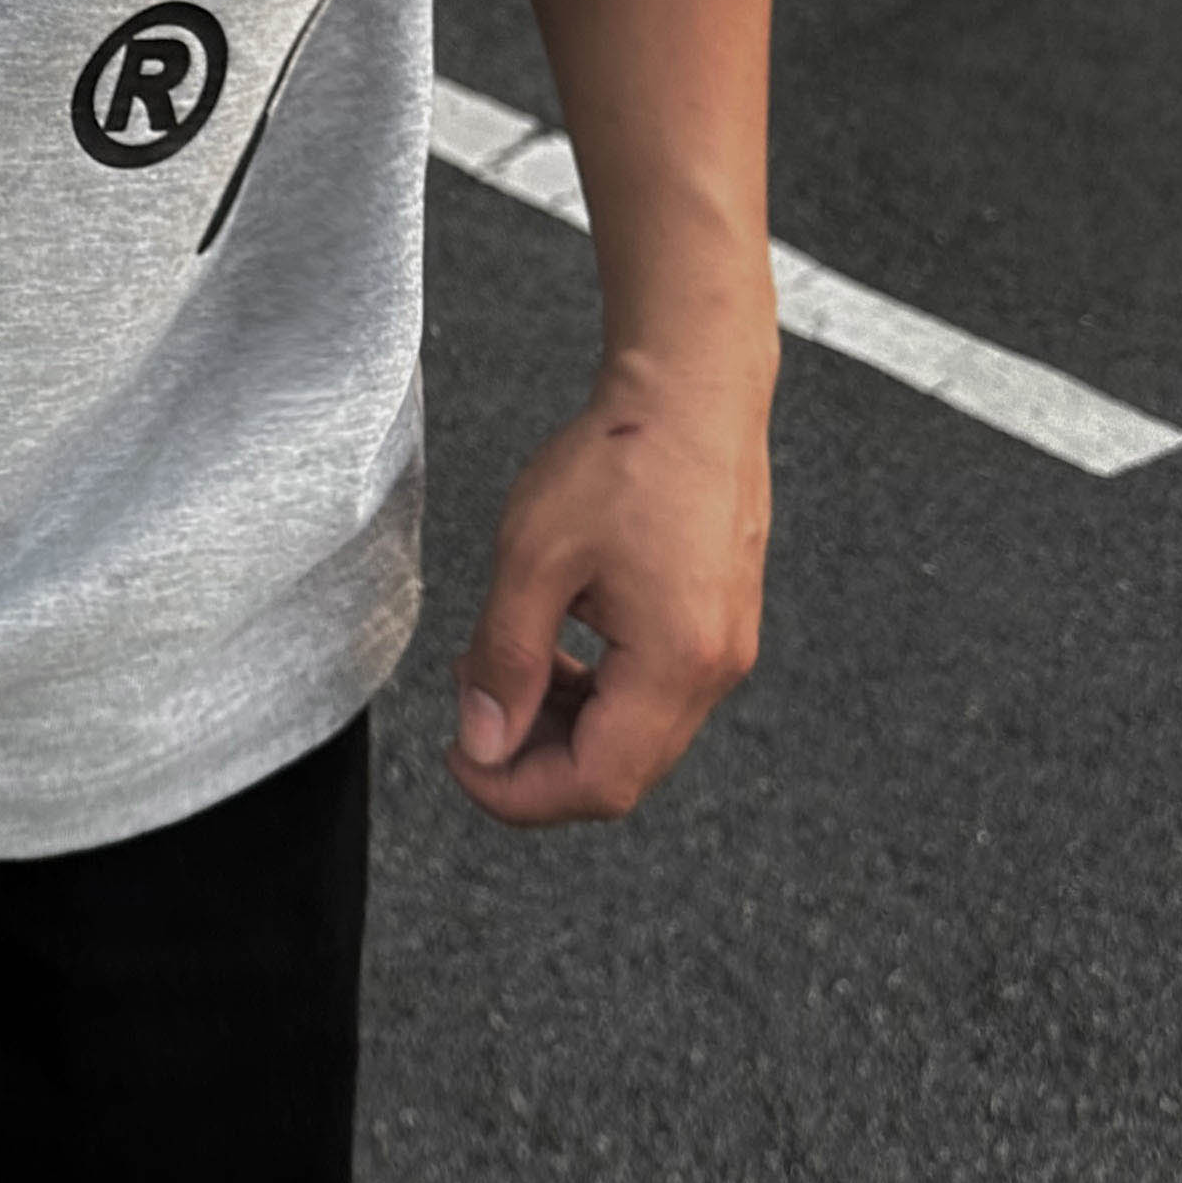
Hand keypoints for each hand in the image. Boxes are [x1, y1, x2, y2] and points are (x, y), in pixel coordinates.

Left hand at [448, 353, 771, 826]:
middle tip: (469, 707)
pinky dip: (593, 693)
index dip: (517, 791)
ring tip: (498, 668)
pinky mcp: (716, 628)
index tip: (459, 757)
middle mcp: (715, 671)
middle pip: (620, 774)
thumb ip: (505, 660)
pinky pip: (651, 695)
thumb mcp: (533, 558)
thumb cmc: (623, 455)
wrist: (693, 392)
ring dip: (559, 724)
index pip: (598, 784)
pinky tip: (548, 650)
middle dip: (533, 759)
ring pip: (634, 737)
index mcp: (678, 663)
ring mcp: (723, 651)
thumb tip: (482, 741)